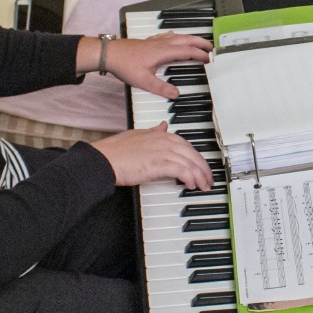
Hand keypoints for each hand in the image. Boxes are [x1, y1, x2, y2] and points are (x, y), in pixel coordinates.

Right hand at [91, 122, 214, 190]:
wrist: (104, 160)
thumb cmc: (115, 151)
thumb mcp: (137, 135)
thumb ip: (153, 131)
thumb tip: (163, 126)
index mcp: (160, 134)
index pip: (186, 145)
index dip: (196, 156)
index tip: (200, 166)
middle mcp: (164, 141)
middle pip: (192, 154)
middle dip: (203, 168)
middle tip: (208, 179)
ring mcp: (162, 152)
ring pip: (190, 163)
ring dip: (200, 176)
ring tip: (203, 186)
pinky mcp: (159, 164)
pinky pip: (182, 171)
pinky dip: (190, 178)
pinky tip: (191, 185)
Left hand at [96, 32, 211, 97]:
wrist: (109, 54)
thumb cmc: (125, 65)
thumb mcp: (143, 81)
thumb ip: (161, 88)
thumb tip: (176, 93)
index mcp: (163, 52)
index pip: (187, 51)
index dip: (199, 54)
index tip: (208, 59)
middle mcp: (162, 44)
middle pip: (186, 40)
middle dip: (199, 42)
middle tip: (210, 46)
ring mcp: (155, 41)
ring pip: (178, 36)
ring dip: (190, 38)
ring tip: (197, 41)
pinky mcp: (148, 41)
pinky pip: (168, 36)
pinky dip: (176, 36)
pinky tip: (174, 37)